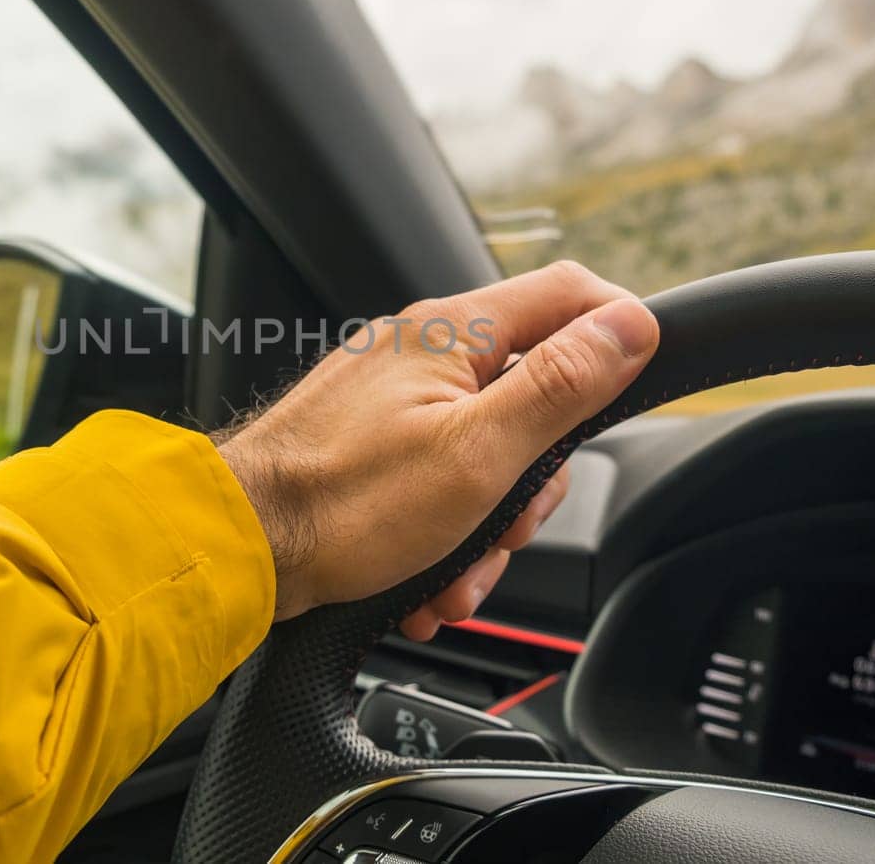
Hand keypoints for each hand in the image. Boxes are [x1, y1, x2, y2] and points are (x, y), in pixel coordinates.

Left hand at [215, 261, 658, 632]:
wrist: (238, 549)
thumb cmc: (341, 501)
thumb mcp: (478, 452)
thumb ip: (558, 386)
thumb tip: (630, 327)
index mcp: (452, 333)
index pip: (568, 293)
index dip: (618, 332)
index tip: (636, 388)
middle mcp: (421, 353)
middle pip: (533, 396)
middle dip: (533, 483)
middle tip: (506, 525)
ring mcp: (391, 400)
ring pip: (487, 456)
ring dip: (484, 531)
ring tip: (451, 574)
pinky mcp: (369, 447)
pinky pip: (438, 484)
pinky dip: (442, 539)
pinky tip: (422, 581)